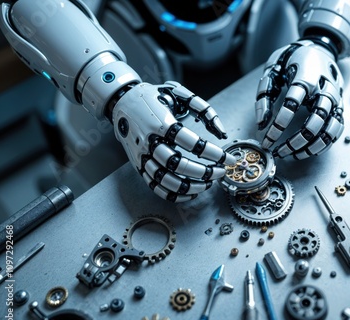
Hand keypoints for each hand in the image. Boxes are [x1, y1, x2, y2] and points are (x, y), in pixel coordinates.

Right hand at [112, 81, 234, 201]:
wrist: (121, 101)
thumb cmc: (154, 98)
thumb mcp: (180, 94)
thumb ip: (205, 110)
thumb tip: (222, 133)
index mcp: (162, 122)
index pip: (192, 143)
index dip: (214, 153)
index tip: (228, 159)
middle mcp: (150, 141)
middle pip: (179, 165)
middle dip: (204, 173)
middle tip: (220, 172)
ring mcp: (142, 156)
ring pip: (167, 180)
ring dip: (191, 186)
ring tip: (208, 184)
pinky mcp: (138, 166)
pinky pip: (156, 187)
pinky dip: (174, 195)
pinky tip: (190, 192)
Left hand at [255, 40, 344, 159]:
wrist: (320, 48)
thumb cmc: (293, 60)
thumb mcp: (273, 69)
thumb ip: (264, 95)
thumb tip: (262, 123)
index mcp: (306, 75)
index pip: (293, 103)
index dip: (279, 123)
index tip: (267, 138)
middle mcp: (325, 89)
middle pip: (315, 121)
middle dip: (295, 141)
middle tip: (278, 151)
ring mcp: (336, 100)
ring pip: (328, 130)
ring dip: (309, 147)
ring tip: (291, 154)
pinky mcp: (340, 108)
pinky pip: (336, 131)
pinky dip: (322, 145)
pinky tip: (306, 151)